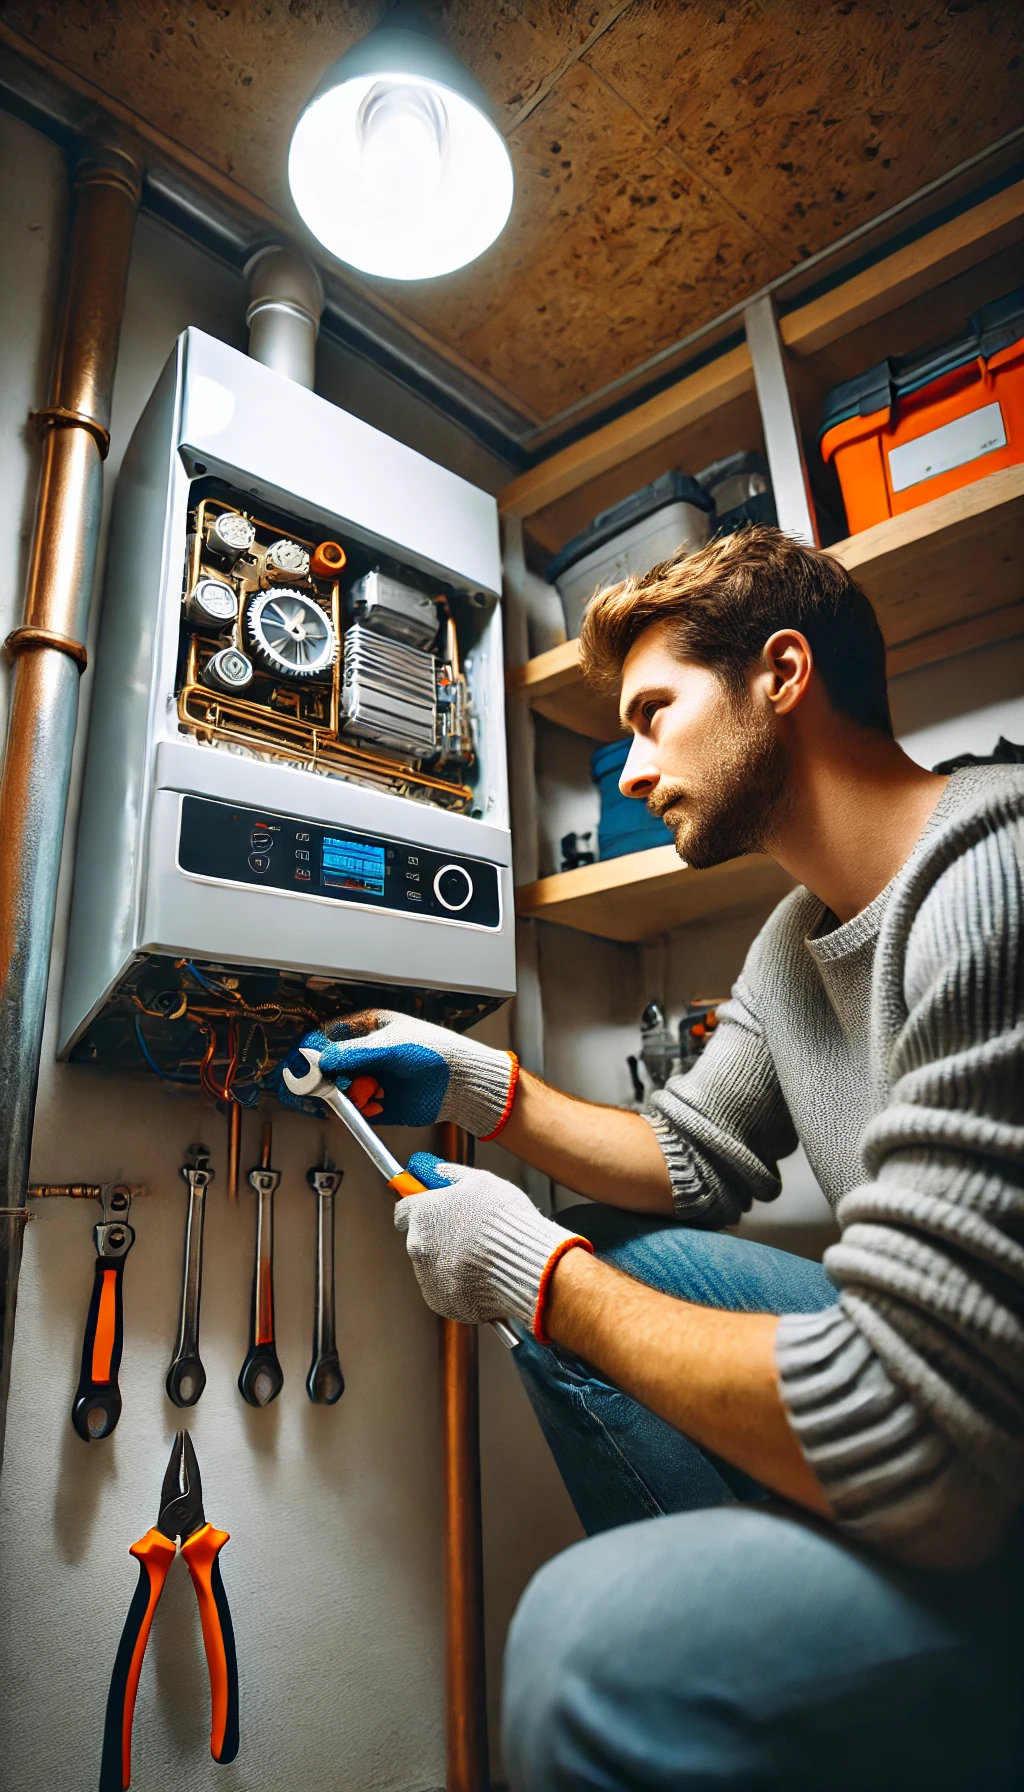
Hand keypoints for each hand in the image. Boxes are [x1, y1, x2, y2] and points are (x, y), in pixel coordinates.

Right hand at [289, 1012, 517, 1136]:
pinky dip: (358, 1109)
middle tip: (323, 1085)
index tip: (302, 1066)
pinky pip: (355, 1109)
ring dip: (344, 1093)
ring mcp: (370, 1079)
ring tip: (364, 1092)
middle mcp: (364, 1054)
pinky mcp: (377, 1103)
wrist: (462, 1084)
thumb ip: (354, 1053)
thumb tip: (320, 1059)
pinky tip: (374, 1104)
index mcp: (366, 1029)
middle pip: (326, 1066)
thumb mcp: (391, 1047)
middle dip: (323, 1077)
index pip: (325, 1037)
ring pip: (338, 1089)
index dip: (311, 1051)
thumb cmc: (435, 1052)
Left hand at [395, 1155, 591, 1335]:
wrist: (524, 1266)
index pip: (403, 1211)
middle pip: (420, 1239)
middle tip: (469, 1234)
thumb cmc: (505, 1221)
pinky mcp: (441, 1301)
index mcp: (423, 1215)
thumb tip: (434, 1170)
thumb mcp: (480, 1182)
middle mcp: (418, 1247)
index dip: (419, 1208)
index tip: (431, 1209)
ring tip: (483, 1256)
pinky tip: (483, 1276)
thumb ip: (450, 1175)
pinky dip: (459, 1285)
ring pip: (433, 1266)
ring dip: (450, 1261)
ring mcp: (428, 1277)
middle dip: (439, 1236)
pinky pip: (446, 1290)